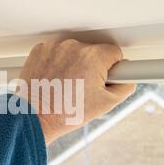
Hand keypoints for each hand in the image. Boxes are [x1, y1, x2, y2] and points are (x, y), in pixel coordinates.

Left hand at [17, 39, 135, 143]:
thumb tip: (129, 76)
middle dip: (92, 67)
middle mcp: (73, 46)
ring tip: (65, 86)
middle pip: (93, 51)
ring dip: (74, 63)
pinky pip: (56, 52)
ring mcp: (54, 47)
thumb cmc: (66, 113)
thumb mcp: (106, 104)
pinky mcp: (39, 50)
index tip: (104, 79)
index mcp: (93, 56)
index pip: (114, 52)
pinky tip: (54, 80)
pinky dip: (56, 63)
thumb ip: (125, 86)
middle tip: (82, 88)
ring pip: (74, 51)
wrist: (34, 118)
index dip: (111, 69)